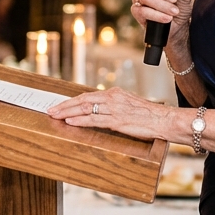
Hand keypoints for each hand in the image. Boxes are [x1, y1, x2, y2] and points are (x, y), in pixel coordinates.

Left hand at [46, 87, 176, 142]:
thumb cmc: (148, 115)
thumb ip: (113, 107)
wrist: (163, 119)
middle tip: (51, 109)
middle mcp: (112, 98)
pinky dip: (80, 121)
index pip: (88, 95)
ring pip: (85, 109)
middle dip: (65, 105)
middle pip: (82, 100)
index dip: (71, 101)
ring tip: (55, 116)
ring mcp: (114, 109)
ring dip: (68, 113)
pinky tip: (70, 122)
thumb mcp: (128, 106)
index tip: (60, 104)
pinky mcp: (117, 121)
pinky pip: (94, 120)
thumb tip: (98, 111)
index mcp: (114, 93)